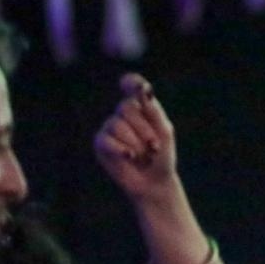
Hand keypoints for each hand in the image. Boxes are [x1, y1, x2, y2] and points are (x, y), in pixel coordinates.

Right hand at [94, 73, 178, 201]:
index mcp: (141, 107)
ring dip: (135, 143)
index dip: (132, 83)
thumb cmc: (162, 155)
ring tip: (145, 157)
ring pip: (117, 125)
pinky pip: (106, 140)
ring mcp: (110, 127)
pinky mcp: (100, 143)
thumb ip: (154, 111)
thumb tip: (144, 90)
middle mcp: (123, 114)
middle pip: (126, 106)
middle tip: (154, 147)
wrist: (154, 181)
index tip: (139, 87)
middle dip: (143, 129)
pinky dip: (120, 149)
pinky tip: (129, 156)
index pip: (132, 85)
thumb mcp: (164, 132)